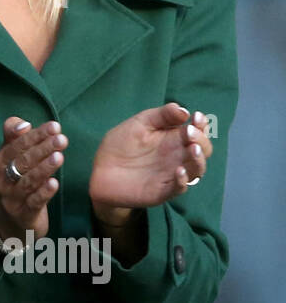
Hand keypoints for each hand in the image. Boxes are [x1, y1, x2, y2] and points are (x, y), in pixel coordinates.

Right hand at [0, 117, 68, 243]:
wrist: (9, 222)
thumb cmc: (16, 182)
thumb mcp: (12, 158)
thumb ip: (15, 137)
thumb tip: (23, 123)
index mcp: (1, 161)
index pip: (17, 144)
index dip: (35, 135)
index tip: (55, 126)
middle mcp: (3, 178)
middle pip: (22, 161)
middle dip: (43, 148)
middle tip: (62, 139)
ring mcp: (12, 197)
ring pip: (28, 181)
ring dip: (44, 168)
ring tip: (59, 157)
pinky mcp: (23, 214)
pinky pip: (33, 202)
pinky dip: (43, 192)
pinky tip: (54, 183)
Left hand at [89, 103, 209, 226]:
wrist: (101, 170)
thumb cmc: (122, 144)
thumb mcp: (140, 123)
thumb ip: (161, 115)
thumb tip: (184, 110)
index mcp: (174, 138)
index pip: (198, 131)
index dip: (202, 124)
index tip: (196, 117)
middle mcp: (178, 156)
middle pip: (202, 150)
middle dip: (201, 140)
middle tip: (190, 132)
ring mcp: (172, 174)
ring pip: (197, 170)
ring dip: (198, 160)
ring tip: (192, 149)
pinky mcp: (162, 191)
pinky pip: (179, 188)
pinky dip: (183, 180)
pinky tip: (179, 170)